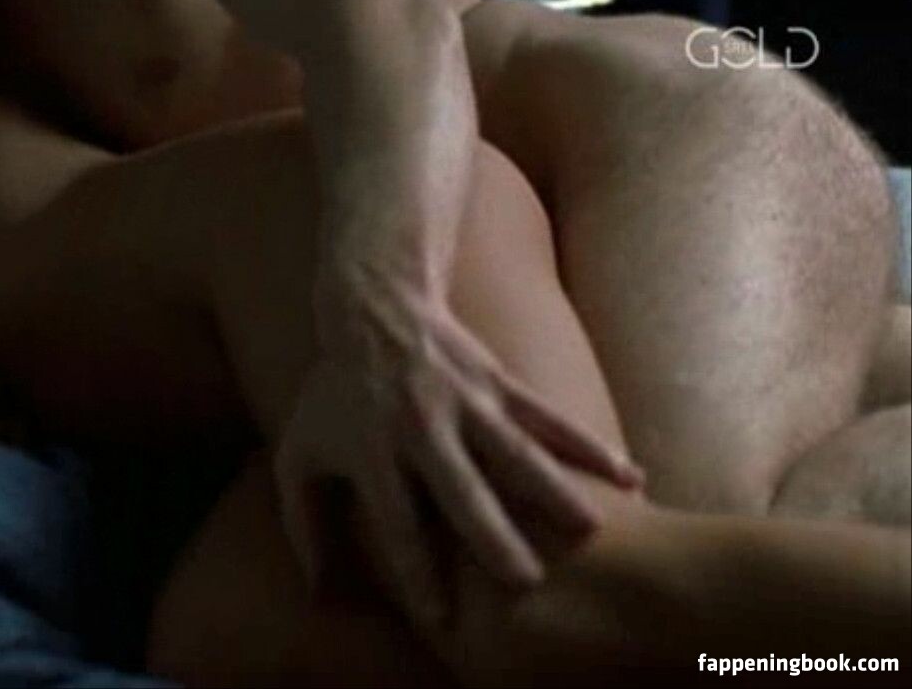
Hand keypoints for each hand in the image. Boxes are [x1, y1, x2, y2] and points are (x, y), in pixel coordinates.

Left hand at [275, 288, 641, 625]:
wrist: (373, 311)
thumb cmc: (333, 397)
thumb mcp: (298, 454)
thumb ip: (303, 524)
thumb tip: (318, 592)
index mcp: (372, 453)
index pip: (396, 522)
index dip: (417, 569)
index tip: (443, 616)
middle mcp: (420, 429)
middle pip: (461, 488)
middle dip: (491, 534)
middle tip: (524, 581)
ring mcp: (465, 402)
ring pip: (514, 450)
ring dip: (552, 488)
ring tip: (589, 529)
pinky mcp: (498, 382)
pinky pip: (548, 417)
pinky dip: (589, 446)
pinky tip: (630, 476)